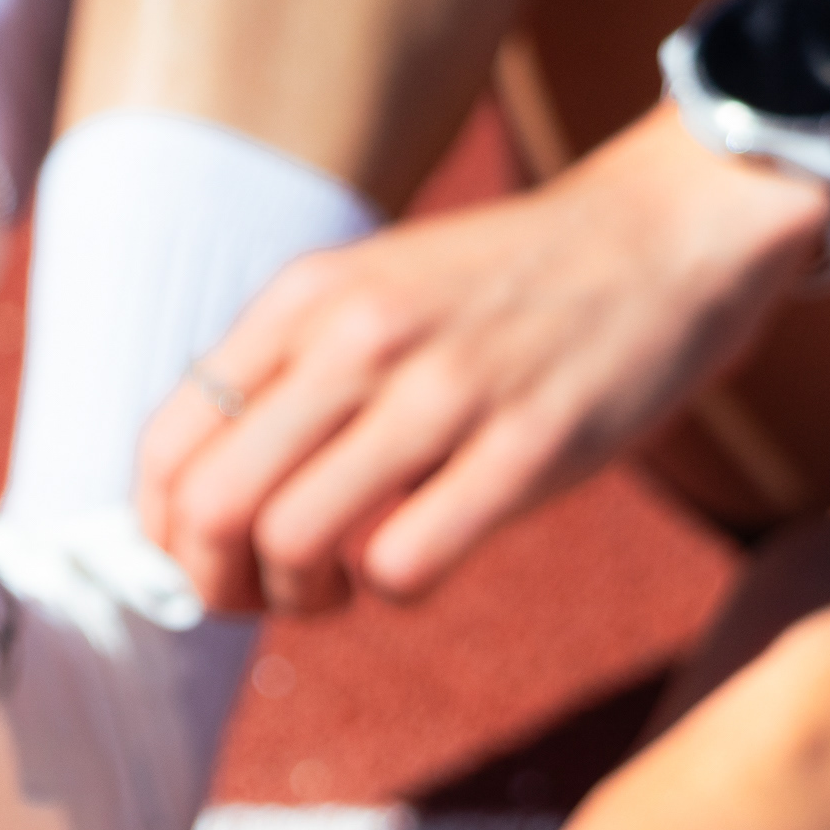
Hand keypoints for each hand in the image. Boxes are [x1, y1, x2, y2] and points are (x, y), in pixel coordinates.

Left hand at [136, 105, 829, 613]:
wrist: (667, 233)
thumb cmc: (504, 289)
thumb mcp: (371, 291)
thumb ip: (287, 375)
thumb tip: (199, 502)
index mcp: (303, 300)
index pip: (168, 444)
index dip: (163, 534)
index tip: (205, 556)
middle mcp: (356, 337)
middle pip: (212, 506)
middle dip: (216, 582)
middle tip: (260, 593)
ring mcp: (441, 392)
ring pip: (290, 542)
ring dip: (297, 597)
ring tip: (338, 583)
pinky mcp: (523, 449)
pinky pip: (401, 564)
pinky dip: (388, 590)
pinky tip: (416, 559)